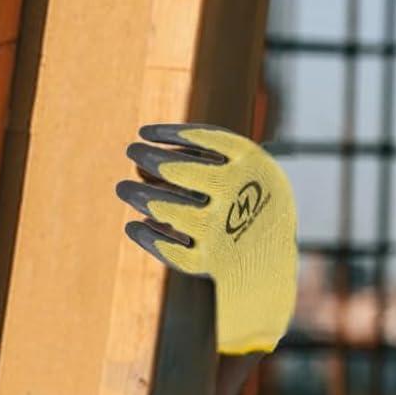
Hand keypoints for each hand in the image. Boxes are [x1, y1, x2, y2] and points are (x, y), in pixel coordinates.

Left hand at [115, 123, 297, 353]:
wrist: (272, 263)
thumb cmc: (248, 207)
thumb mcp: (245, 176)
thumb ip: (205, 161)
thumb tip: (146, 160)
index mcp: (252, 166)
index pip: (206, 138)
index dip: (170, 132)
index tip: (143, 131)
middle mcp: (237, 194)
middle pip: (179, 171)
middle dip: (149, 158)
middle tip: (131, 151)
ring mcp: (223, 229)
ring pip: (167, 208)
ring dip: (139, 196)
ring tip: (123, 188)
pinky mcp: (210, 261)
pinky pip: (168, 248)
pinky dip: (147, 238)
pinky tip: (134, 227)